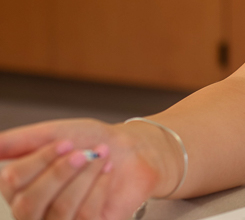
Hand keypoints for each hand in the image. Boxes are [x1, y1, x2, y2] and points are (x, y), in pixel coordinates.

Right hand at [0, 120, 168, 219]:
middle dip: (59, 174)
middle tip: (83, 153)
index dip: (39, 160)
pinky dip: (99, 188)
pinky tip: (107, 172)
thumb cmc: (92, 142)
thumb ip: (21, 141)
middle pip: (28, 204)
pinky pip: (84, 216)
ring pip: (59, 211)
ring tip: (101, 157)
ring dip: (83, 179)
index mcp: (20, 186)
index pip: (10, 181)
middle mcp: (33, 210)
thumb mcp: (56, 133)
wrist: (132, 150)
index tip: (66, 142)